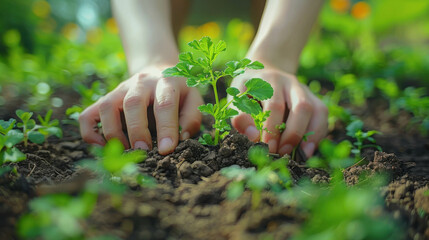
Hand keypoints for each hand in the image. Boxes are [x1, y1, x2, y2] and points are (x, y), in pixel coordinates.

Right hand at [79, 66, 202, 154]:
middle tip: (143, 153)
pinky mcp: (105, 99)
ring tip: (125, 153)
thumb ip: (191, 118)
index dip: (166, 128)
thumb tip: (181, 139)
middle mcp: (141, 83)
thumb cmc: (178, 92)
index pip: (165, 104)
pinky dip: (90, 134)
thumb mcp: (193, 99)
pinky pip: (88, 115)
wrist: (158, 69)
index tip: (167, 150)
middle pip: (133, 104)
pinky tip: (103, 148)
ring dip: (114, 133)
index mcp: (166, 82)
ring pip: (107, 107)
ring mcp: (120, 90)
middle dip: (137, 131)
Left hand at [229, 67, 327, 156]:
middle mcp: (290, 82)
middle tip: (281, 152)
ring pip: (317, 110)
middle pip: (302, 106)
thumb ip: (240, 116)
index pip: (275, 105)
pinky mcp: (314, 99)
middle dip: (293, 133)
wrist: (263, 73)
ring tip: (299, 155)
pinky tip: (306, 151)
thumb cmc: (248, 92)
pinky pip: (322, 116)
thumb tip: (253, 137)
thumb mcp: (237, 99)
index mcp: (269, 80)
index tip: (266, 147)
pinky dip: (318, 135)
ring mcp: (305, 90)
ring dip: (310, 135)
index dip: (272, 128)